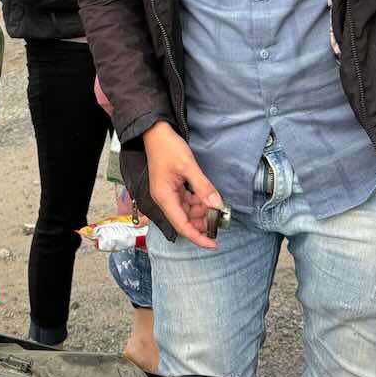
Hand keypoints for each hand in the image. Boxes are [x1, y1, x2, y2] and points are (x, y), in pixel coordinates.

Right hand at [143, 121, 221, 248]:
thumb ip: (203, 187)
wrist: (155, 132)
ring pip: (186, 212)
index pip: (182, 226)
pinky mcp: (172, 188)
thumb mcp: (188, 166)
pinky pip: (186, 201)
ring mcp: (168, 194)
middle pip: (184, 220)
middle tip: (220, 219)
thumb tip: (217, 205)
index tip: (214, 244)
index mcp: (164, 198)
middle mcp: (164, 199)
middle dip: (202, 223)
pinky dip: (198, 202)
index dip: (198, 237)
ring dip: (201, 212)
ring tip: (216, 206)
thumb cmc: (168, 147)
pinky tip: (207, 198)